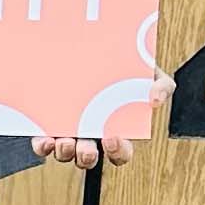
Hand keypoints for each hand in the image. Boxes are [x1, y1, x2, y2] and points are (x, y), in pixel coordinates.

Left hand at [33, 74, 174, 172]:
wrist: (88, 45)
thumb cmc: (124, 66)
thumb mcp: (147, 71)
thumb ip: (161, 84)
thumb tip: (156, 100)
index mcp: (115, 128)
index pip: (119, 153)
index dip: (117, 152)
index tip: (112, 138)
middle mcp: (90, 133)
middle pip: (89, 158)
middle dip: (87, 158)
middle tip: (86, 150)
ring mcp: (67, 129)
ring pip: (65, 153)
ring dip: (64, 152)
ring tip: (65, 142)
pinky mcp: (46, 121)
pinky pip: (43, 141)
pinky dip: (42, 145)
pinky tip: (45, 140)